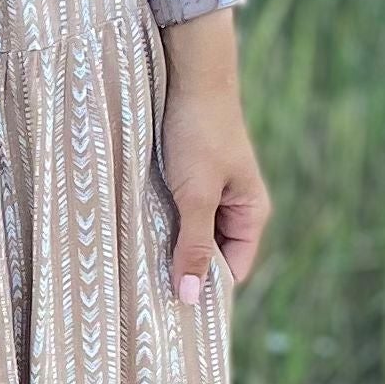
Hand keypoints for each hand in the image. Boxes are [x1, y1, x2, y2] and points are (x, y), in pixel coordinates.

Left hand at [156, 22, 269, 301]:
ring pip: (189, 232)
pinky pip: (175, 211)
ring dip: (167, 245)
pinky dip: (158, 222)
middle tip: (145, 293)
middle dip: (183, 270)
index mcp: (251, 213)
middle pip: (211, 254)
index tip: (172, 311)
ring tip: (135, 265)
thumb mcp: (195, 195)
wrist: (189, 73)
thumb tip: (191, 298)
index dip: (207, 290)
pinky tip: (133, 230)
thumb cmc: (198, 132)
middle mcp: (234, 205)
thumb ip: (193, 246)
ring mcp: (211, 190)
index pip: (233, 270)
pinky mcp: (187, 175)